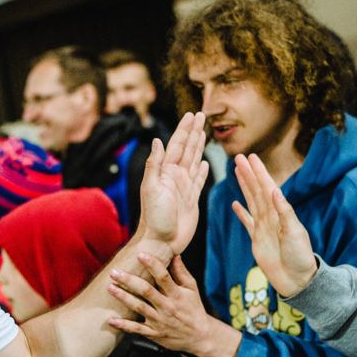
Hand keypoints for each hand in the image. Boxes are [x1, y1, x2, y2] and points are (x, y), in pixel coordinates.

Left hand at [107, 255, 238, 356]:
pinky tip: (111, 320)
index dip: (152, 265)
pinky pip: (137, 329)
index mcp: (177, 295)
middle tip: (115, 272)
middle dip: (129, 281)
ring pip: (139, 308)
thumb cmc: (194, 308)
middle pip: (146, 291)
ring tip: (110, 287)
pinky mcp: (154, 333)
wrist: (200, 337)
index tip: (140, 254)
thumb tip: (174, 253)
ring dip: (123, 297)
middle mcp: (167, 307)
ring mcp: (160, 321)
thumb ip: (181, 272)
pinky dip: (123, 325)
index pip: (164, 277)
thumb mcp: (192, 289)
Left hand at [138, 112, 209, 255]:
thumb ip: (154, 165)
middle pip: (187, 148)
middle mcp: (175, 176)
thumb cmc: (154, 218)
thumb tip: (158, 140)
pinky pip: (199, 180)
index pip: (177, 145)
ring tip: (203, 132)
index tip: (191, 115)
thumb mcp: (151, 188)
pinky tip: (206, 164)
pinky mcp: (192, 199)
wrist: (161, 242)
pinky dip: (202, 171)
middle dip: (194, 131)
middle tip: (201, 115)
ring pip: (194, 161)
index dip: (185, 129)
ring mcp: (184, 187)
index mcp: (166, 171)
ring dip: (199, 146)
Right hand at [231, 153, 317, 297]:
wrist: (297, 281)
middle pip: (256, 191)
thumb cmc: (300, 257)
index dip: (259, 172)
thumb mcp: (295, 233)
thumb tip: (274, 190)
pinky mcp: (256, 240)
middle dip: (248, 174)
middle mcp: (271, 217)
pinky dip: (241, 213)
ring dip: (244, 187)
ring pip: (251, 202)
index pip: (267, 188)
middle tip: (239, 158)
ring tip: (237, 173)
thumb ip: (284, 212)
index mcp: (280, 213)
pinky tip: (235, 204)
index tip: (251, 158)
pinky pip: (247, 222)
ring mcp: (263, 228)